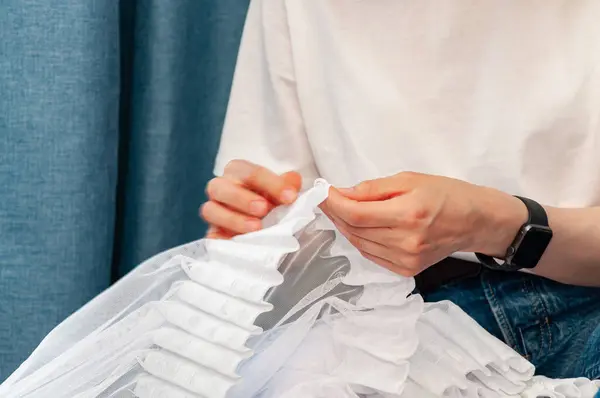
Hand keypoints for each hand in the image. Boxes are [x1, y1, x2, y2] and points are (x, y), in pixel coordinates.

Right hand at [201, 160, 301, 238]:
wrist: (265, 227)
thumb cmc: (273, 203)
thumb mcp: (283, 193)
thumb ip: (288, 185)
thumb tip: (293, 179)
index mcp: (238, 172)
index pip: (250, 173)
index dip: (271, 183)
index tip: (290, 197)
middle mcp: (221, 188)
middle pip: (219, 187)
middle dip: (242, 198)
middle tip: (264, 209)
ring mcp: (213, 211)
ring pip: (210, 210)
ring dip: (234, 219)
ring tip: (256, 227)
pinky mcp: (212, 234)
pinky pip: (210, 236)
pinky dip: (223, 239)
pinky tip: (240, 242)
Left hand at [321, 172, 526, 276]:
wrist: (474, 221)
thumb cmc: (445, 194)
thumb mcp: (409, 179)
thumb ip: (373, 189)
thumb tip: (343, 194)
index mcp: (408, 215)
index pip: (356, 214)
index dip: (333, 204)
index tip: (322, 192)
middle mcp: (406, 242)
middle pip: (354, 231)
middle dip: (335, 213)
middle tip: (326, 199)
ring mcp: (406, 260)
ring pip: (359, 244)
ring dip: (345, 227)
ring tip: (339, 210)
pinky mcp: (407, 270)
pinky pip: (371, 255)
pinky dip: (359, 240)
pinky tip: (357, 227)